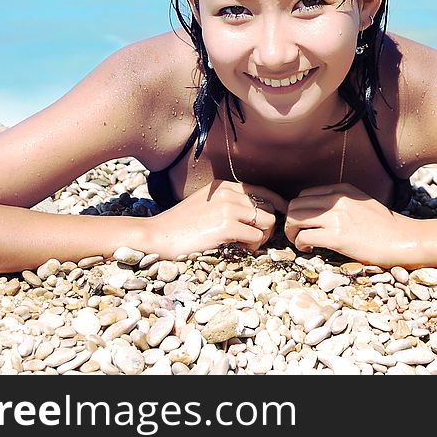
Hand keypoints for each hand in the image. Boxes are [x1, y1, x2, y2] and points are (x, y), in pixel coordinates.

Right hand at [144, 180, 287, 258]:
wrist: (157, 235)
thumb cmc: (179, 225)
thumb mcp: (205, 203)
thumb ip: (228, 203)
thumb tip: (255, 214)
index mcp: (224, 186)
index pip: (263, 191)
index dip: (276, 205)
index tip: (279, 217)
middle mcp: (229, 193)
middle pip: (268, 207)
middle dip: (267, 226)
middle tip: (255, 239)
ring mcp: (228, 208)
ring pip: (267, 221)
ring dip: (262, 237)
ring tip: (246, 245)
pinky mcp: (227, 226)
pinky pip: (256, 237)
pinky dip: (252, 247)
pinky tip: (238, 250)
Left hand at [284, 183, 415, 265]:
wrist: (404, 240)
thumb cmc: (385, 227)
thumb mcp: (362, 204)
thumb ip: (341, 204)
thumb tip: (320, 213)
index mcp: (342, 190)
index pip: (305, 195)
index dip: (299, 211)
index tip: (304, 224)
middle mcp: (337, 200)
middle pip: (295, 205)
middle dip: (291, 221)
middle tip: (297, 235)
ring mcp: (336, 217)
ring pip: (294, 219)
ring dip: (292, 232)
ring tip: (300, 243)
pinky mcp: (337, 236)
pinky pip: (304, 237)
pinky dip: (300, 245)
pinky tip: (309, 250)